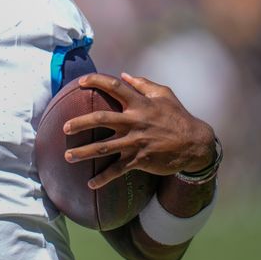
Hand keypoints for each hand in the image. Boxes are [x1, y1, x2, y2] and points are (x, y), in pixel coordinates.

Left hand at [62, 73, 214, 188]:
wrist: (195, 144)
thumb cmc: (177, 116)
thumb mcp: (164, 95)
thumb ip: (143, 84)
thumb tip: (124, 75)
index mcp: (140, 104)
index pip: (115, 87)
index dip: (97, 81)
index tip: (81, 82)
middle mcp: (135, 122)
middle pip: (101, 119)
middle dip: (80, 123)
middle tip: (65, 128)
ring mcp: (136, 142)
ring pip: (104, 148)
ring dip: (83, 153)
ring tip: (67, 156)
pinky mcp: (139, 160)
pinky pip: (117, 171)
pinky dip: (103, 178)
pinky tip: (90, 184)